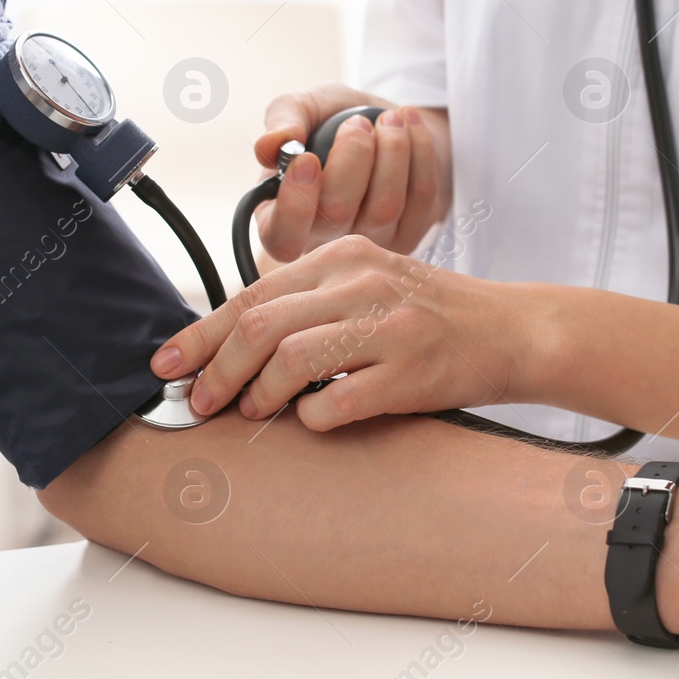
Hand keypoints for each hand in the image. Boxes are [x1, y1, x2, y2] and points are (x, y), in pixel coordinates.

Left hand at [150, 236, 513, 429]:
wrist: (512, 331)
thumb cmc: (429, 315)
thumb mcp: (367, 283)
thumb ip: (307, 300)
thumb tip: (229, 340)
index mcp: (342, 257)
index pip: (252, 294)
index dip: (200, 334)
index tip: (166, 363)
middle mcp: (362, 282)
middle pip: (260, 327)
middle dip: (216, 370)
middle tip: (199, 402)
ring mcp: (388, 326)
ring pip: (291, 361)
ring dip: (258, 396)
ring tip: (253, 413)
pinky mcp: (410, 371)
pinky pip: (336, 403)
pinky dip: (312, 419)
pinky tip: (313, 421)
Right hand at [253, 83, 451, 259]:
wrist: (386, 123)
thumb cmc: (332, 121)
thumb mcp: (303, 107)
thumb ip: (283, 118)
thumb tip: (272, 144)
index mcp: (282, 217)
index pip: (282, 237)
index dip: (295, 203)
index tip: (308, 158)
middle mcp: (324, 240)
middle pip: (338, 214)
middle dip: (353, 156)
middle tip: (358, 123)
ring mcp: (370, 243)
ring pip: (385, 206)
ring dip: (392, 150)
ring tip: (389, 120)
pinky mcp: (410, 234)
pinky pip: (421, 196)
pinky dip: (420, 151)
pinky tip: (410, 126)